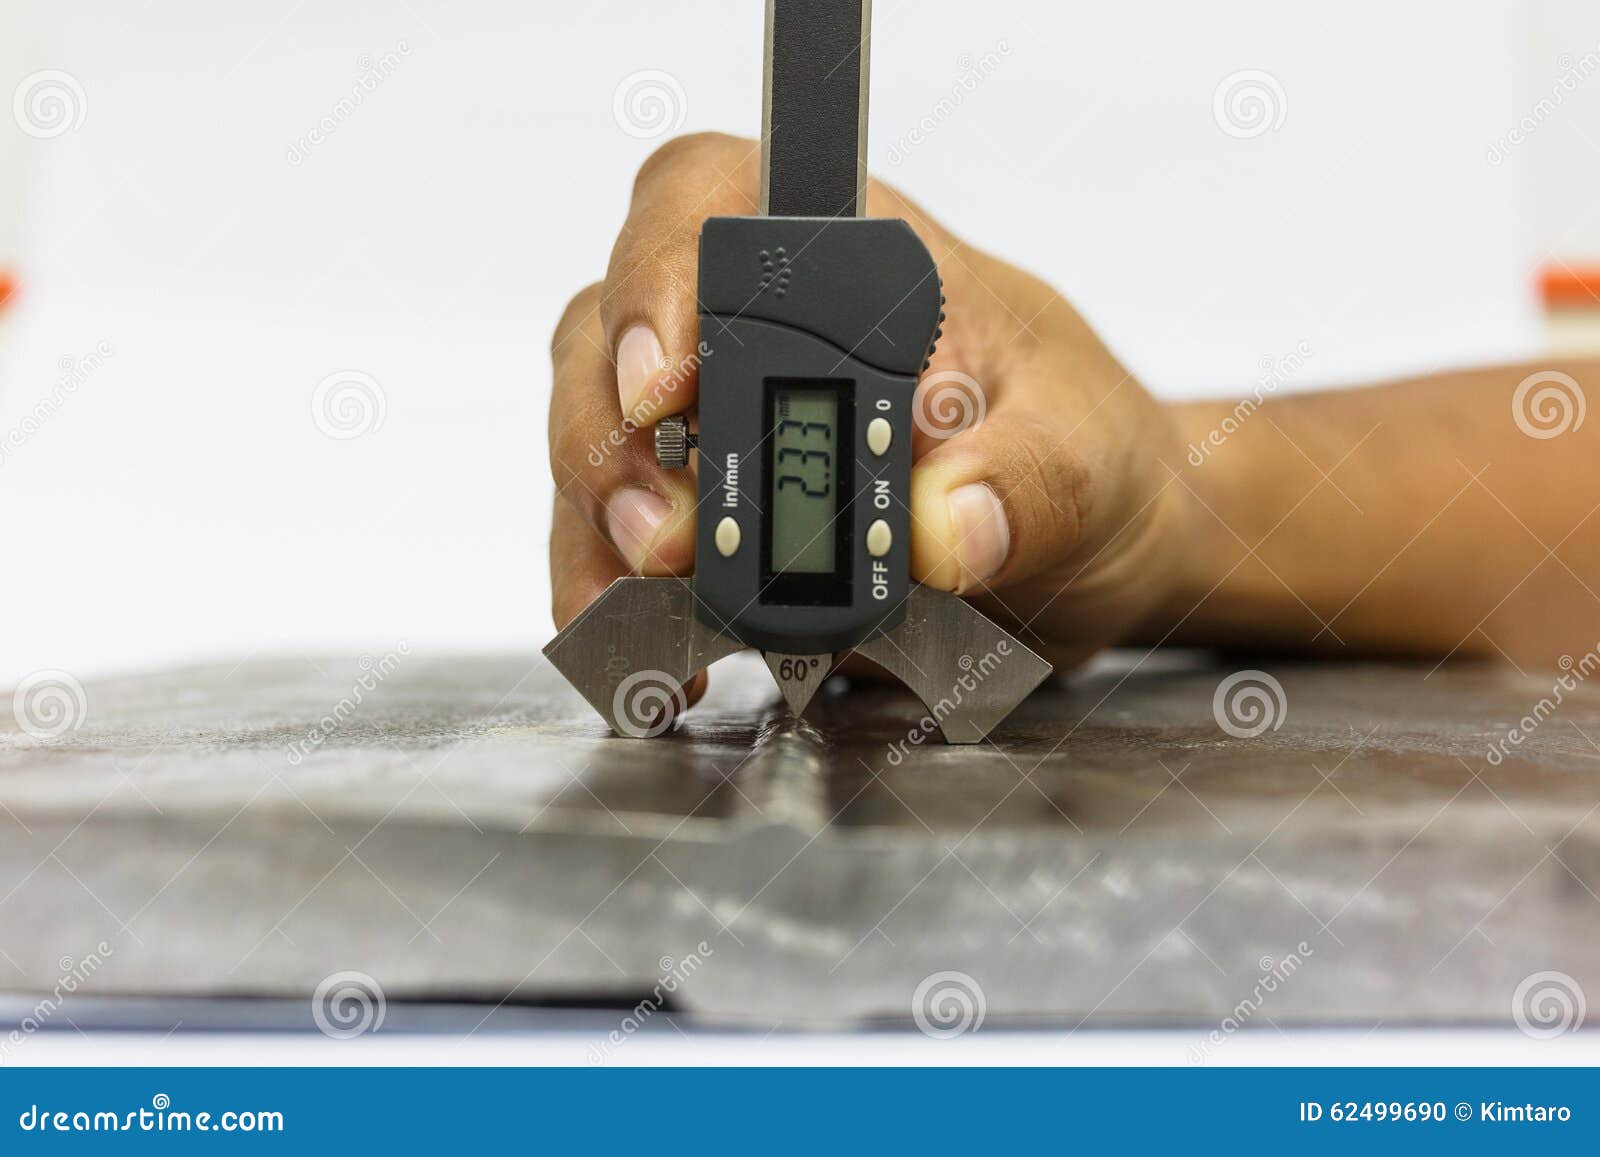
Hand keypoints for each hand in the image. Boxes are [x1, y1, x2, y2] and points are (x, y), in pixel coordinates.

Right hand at [548, 133, 1193, 682]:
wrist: (1087, 547)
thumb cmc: (1084, 452)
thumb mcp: (1088, 455)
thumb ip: (1031, 481)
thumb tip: (948, 527)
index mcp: (845, 258)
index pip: (706, 204)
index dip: (657, 274)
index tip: (666, 379)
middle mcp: (755, 324)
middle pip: (610, 334)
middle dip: (610, 437)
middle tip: (663, 535)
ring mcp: (717, 423)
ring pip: (596, 440)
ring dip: (597, 528)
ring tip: (640, 608)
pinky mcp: (709, 516)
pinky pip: (619, 544)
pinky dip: (616, 601)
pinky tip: (652, 652)